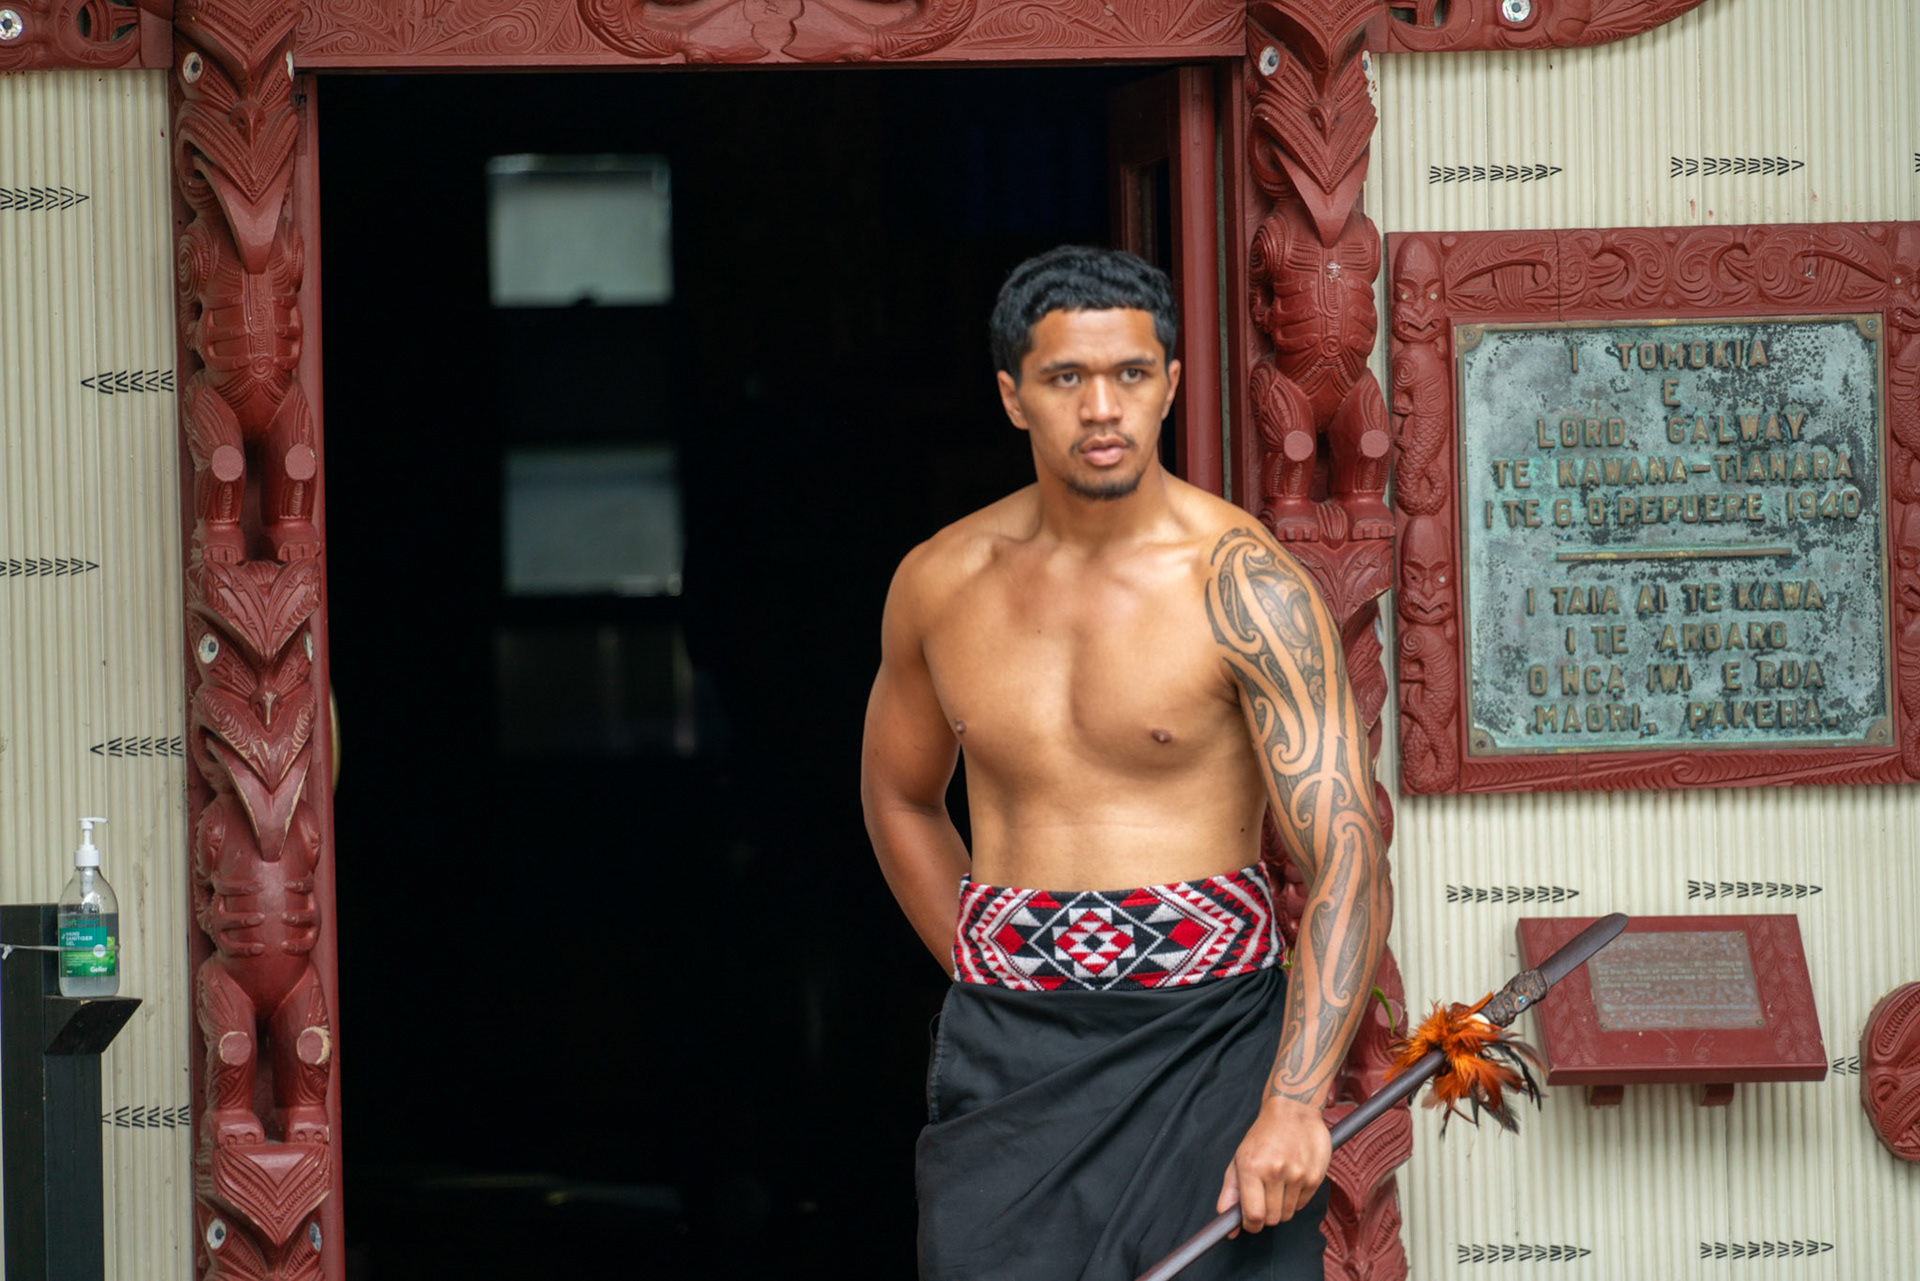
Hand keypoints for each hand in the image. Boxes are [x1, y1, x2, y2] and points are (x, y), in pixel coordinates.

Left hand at [1215, 1095, 1330, 1233]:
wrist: (1292, 1110)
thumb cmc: (1263, 1136)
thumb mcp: (1239, 1160)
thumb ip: (1230, 1193)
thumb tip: (1227, 1225)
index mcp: (1251, 1167)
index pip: (1253, 1215)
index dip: (1250, 1225)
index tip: (1250, 1222)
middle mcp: (1274, 1171)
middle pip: (1272, 1219)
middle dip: (1267, 1215)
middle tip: (1265, 1198)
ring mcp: (1297, 1174)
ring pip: (1288, 1213)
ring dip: (1282, 1206)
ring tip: (1279, 1184)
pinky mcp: (1315, 1176)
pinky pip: (1302, 1204)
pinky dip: (1296, 1198)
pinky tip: (1292, 1179)